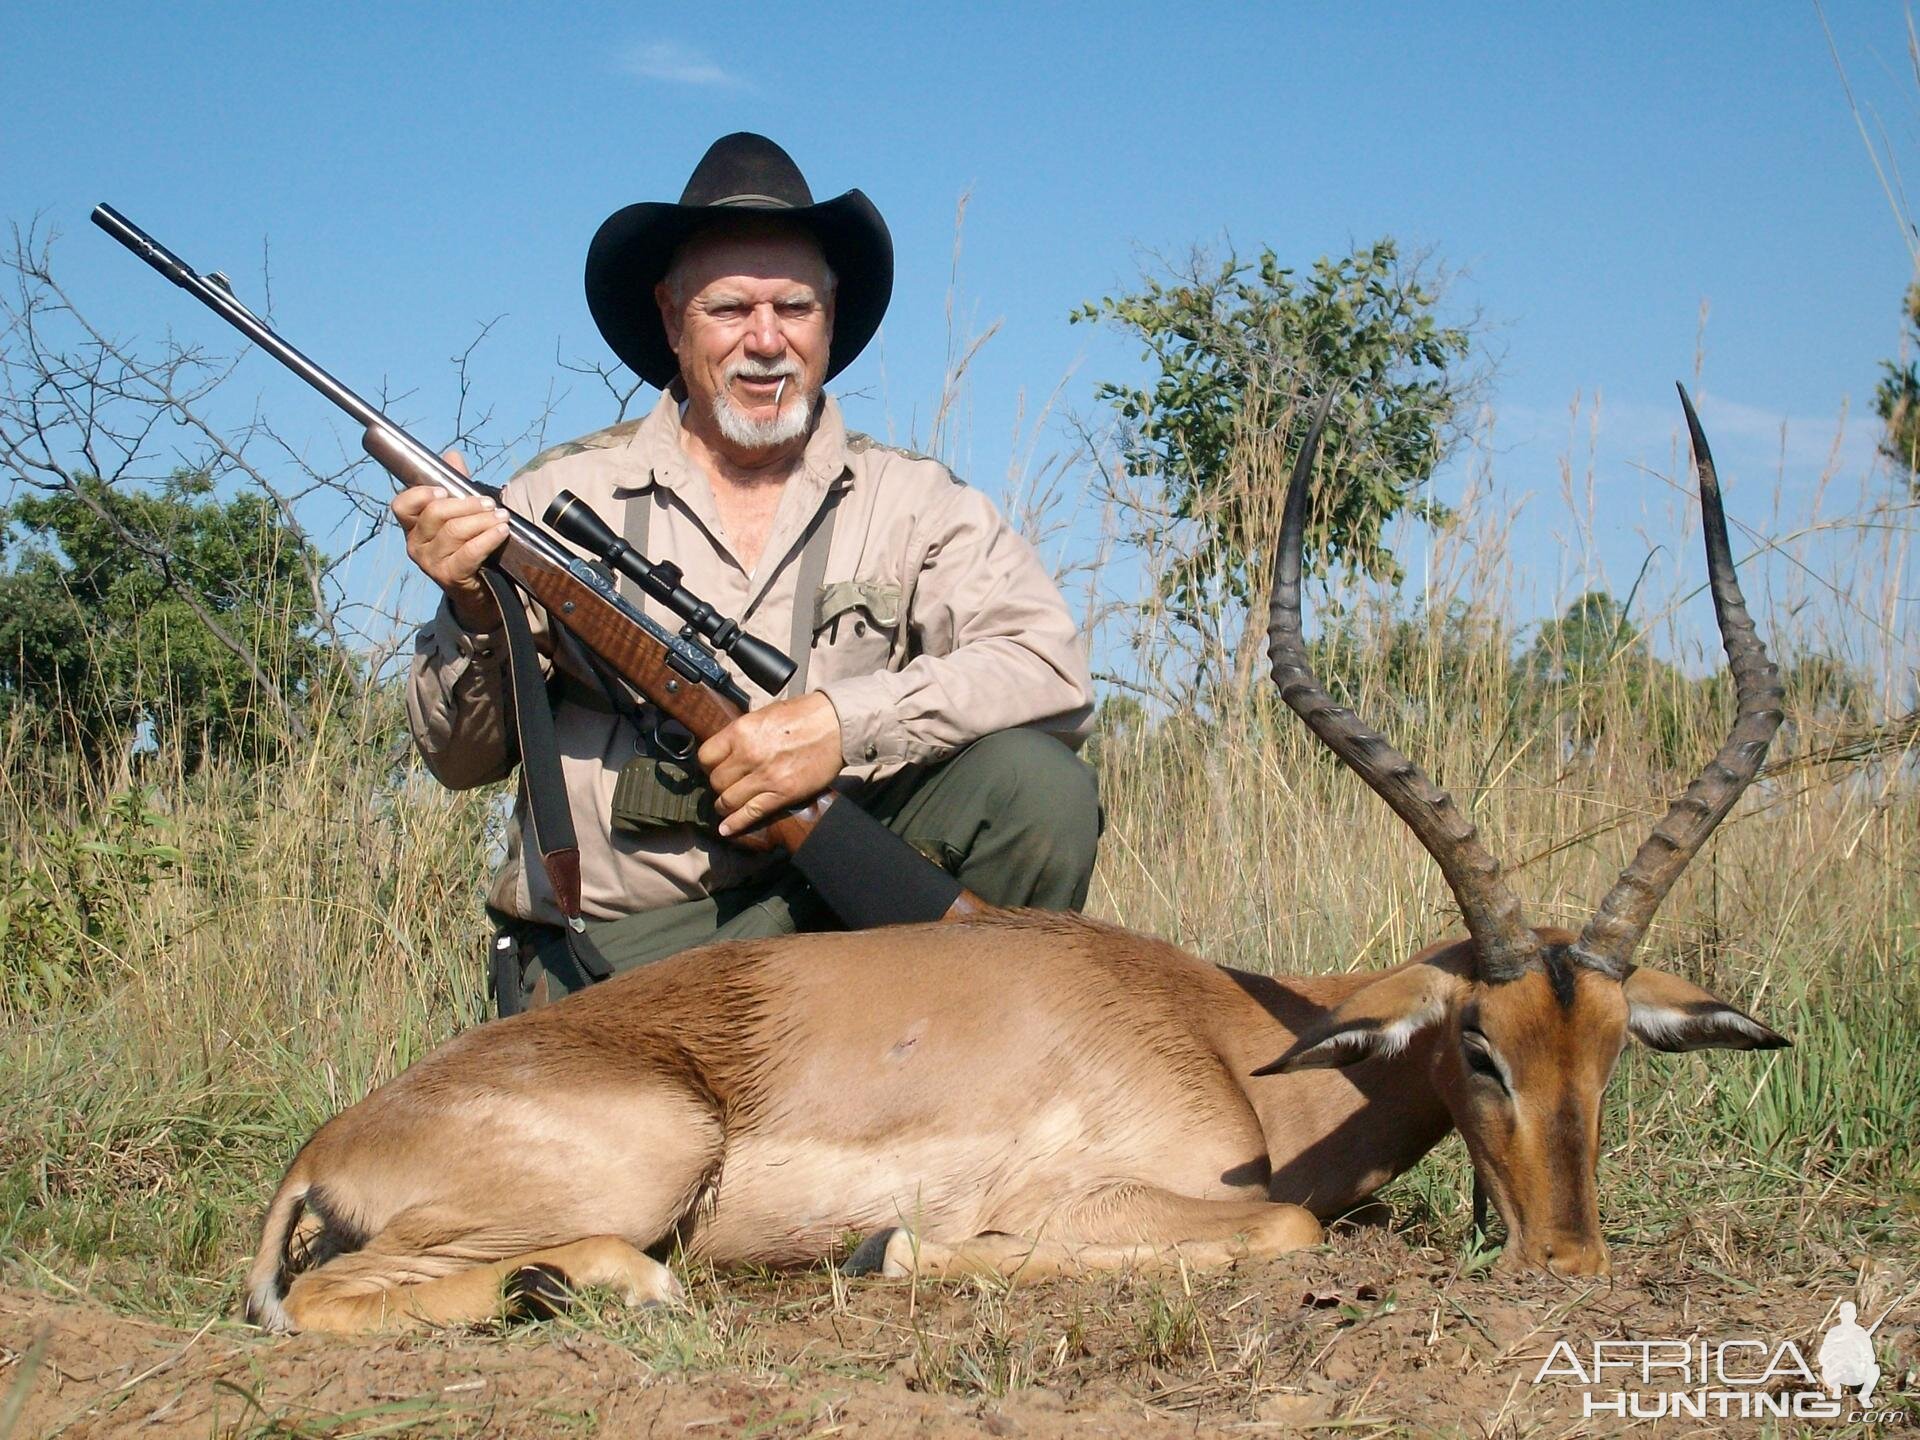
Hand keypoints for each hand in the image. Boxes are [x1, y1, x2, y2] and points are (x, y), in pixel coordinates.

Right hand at [388, 451, 508, 629]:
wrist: (479, 590)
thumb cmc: (467, 546)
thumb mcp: (460, 514)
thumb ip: (455, 485)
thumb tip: (452, 456)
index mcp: (413, 526)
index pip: (402, 505)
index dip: (419, 494)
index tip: (443, 489)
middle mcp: (415, 545)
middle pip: (435, 514)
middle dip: (466, 504)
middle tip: (490, 503)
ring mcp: (430, 563)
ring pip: (454, 532)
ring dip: (482, 520)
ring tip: (502, 516)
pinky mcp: (449, 577)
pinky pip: (468, 553)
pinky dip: (487, 539)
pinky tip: (502, 531)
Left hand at [698, 692, 843, 838]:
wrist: (836, 724)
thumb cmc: (803, 715)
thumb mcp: (764, 715)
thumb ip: (743, 734)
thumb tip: (729, 748)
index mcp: (741, 731)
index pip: (706, 756)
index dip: (708, 766)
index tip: (714, 769)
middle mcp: (748, 755)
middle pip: (716, 781)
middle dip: (719, 786)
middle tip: (727, 786)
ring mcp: (765, 777)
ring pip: (728, 800)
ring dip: (725, 805)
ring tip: (727, 806)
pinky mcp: (782, 793)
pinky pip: (751, 813)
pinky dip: (736, 824)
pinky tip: (726, 829)